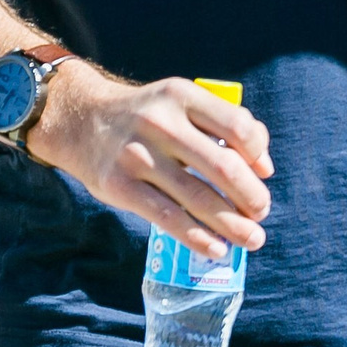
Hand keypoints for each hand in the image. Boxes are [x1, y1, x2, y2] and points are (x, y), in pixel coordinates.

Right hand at [28, 63, 274, 260]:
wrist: (81, 120)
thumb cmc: (148, 115)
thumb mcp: (181, 102)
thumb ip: (224, 123)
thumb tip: (264, 167)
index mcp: (181, 97)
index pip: (236, 126)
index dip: (258, 153)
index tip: (265, 174)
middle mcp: (161, 124)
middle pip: (222, 166)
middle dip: (251, 196)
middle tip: (262, 212)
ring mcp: (138, 157)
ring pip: (198, 198)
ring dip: (232, 224)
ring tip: (253, 238)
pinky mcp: (120, 187)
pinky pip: (168, 218)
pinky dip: (198, 237)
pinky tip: (218, 249)